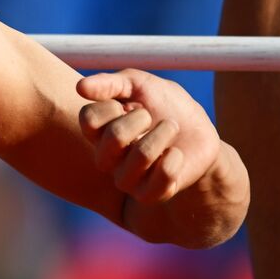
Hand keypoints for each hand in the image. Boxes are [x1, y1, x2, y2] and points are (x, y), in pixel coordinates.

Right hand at [77, 69, 228, 204]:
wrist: (199, 134)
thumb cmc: (165, 107)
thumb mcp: (141, 85)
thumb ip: (111, 83)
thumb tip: (80, 87)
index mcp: (98, 132)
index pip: (89, 119)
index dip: (114, 105)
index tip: (130, 103)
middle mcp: (105, 158)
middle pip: (115, 137)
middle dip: (143, 118)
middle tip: (152, 117)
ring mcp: (125, 179)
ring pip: (143, 154)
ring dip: (165, 133)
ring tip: (171, 130)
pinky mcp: (149, 195)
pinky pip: (164, 173)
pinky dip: (176, 156)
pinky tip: (176, 154)